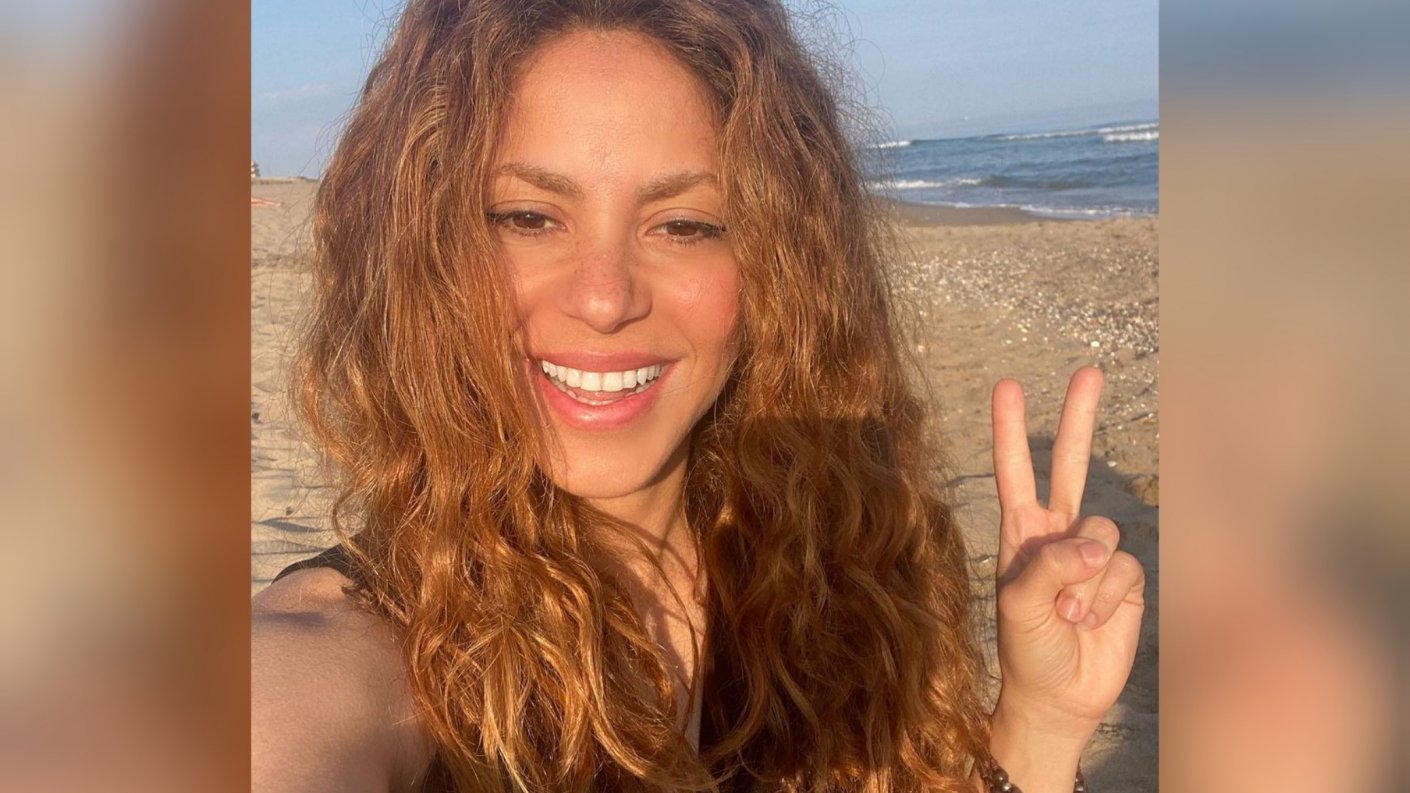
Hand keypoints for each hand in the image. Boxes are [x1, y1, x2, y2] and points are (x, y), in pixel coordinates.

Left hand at [990, 367, 1145, 740]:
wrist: (1058, 696)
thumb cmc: (1025, 650)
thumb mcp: (1018, 606)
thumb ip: (1049, 566)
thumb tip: (1091, 543)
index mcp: (1021, 532)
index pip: (1015, 471)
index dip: (1011, 430)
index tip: (1007, 387)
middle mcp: (1059, 534)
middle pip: (1072, 465)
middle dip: (1079, 418)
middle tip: (1088, 371)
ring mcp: (1094, 556)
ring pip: (1104, 533)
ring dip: (1086, 577)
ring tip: (1067, 614)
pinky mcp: (1125, 581)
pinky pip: (1126, 569)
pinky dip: (1108, 596)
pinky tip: (1091, 621)